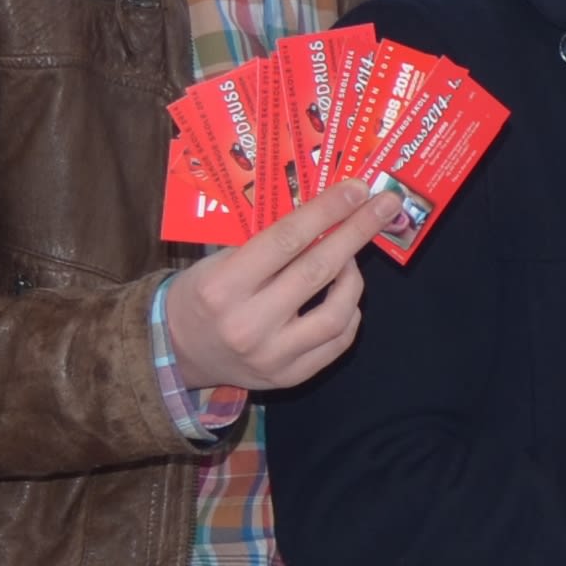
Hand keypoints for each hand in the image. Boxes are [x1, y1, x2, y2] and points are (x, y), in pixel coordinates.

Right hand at [165, 176, 391, 396]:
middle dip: (357, 233)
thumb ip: (265, 243)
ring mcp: (271, 355)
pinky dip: (349, 312)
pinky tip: (344, 296)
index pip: (286, 240)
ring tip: (351, 259)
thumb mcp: (217, 261)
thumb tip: (324, 213)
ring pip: (337, 311)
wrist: (179, 351)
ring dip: (354, 278)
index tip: (358, 189)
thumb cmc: (202, 294)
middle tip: (385, 206)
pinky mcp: (289, 377)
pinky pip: (337, 341)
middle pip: (317, 270)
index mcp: (223, 286)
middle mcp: (248, 324)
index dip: (327, 211)